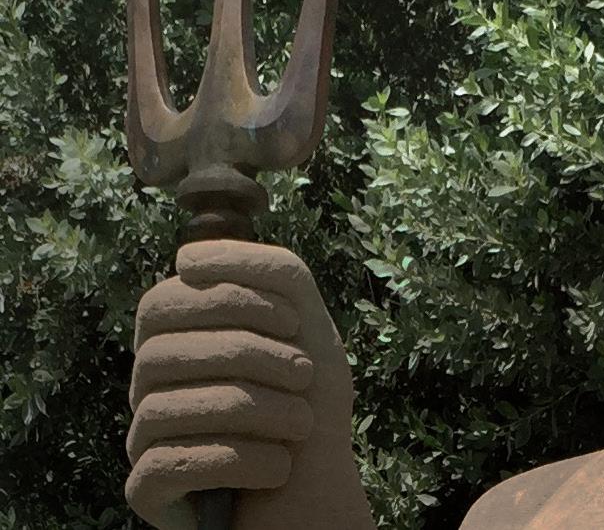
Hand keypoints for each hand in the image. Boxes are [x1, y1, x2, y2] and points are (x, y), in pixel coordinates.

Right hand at [126, 239, 374, 529]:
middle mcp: (148, 380)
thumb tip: (186, 257)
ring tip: (303, 423)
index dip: (233, 298)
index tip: (293, 320)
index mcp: (175, 333)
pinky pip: (167, 466)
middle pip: (164, 353)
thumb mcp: (304, 319)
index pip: (170, 298)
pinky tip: (279, 467)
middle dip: (251, 356)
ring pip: (167, 408)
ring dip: (255, 411)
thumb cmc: (306, 391)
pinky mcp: (147, 486)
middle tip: (306, 373)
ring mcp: (143, 433)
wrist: (319, 478)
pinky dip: (236, 461)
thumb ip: (271, 269)